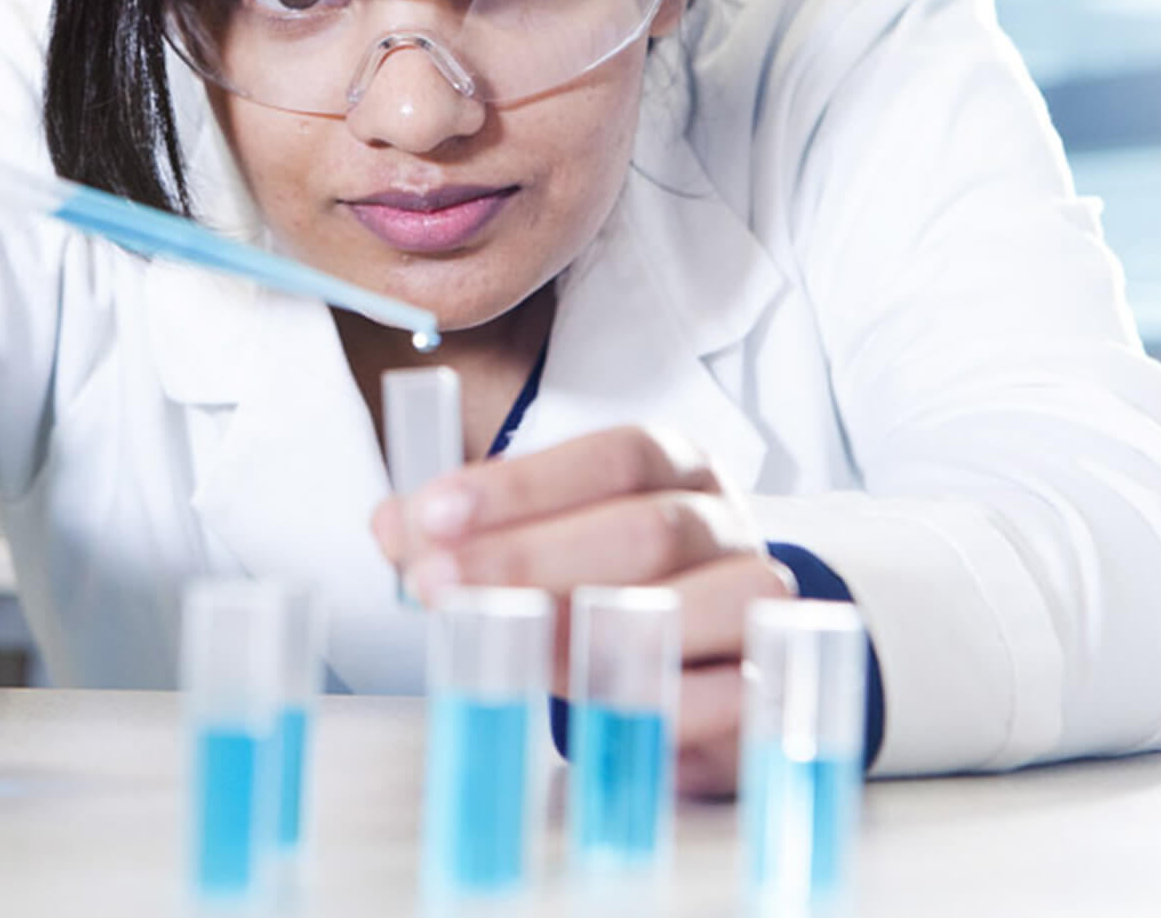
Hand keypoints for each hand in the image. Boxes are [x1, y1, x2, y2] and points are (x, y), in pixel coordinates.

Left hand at [371, 425, 793, 795]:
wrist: (704, 651)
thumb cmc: (603, 577)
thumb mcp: (532, 536)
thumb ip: (464, 529)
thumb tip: (392, 525)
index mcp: (669, 465)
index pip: (610, 455)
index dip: (521, 484)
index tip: (434, 514)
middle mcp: (723, 520)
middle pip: (648, 528)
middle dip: (532, 559)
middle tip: (439, 585)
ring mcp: (758, 597)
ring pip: (706, 602)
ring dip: (595, 628)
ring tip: (510, 648)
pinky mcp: (768, 678)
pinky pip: (729, 692)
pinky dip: (657, 699)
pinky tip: (588, 706)